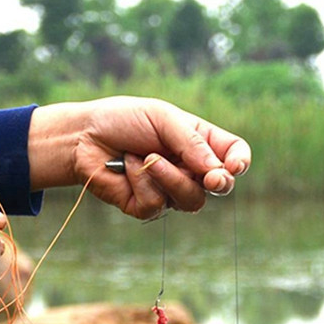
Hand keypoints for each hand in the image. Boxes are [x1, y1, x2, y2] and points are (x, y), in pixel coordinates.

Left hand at [28, 97, 250, 219]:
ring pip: (190, 200)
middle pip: (219, 186)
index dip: (240, 163)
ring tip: (145, 156)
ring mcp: (168, 189)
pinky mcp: (145, 205)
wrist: (83, 135)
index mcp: (200, 143)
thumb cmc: (124, 120)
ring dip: (169, 177)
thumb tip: (218, 171)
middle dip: (216, 181)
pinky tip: (126, 165)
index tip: (235, 166)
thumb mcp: (162, 117)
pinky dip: (141, 180)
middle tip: (210, 176)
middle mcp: (189, 169)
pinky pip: (157, 203)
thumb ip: (192, 142)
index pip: (234, 156)